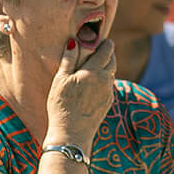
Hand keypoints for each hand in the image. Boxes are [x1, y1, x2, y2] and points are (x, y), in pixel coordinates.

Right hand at [45, 36, 115, 152]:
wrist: (71, 134)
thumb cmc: (62, 106)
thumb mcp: (61, 81)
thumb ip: (68, 60)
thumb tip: (74, 42)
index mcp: (94, 71)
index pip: (106, 51)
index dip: (106, 44)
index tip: (105, 40)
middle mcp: (105, 81)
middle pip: (112, 61)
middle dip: (109, 54)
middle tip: (103, 50)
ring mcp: (108, 93)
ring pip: (112, 74)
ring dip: (107, 68)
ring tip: (98, 66)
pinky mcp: (108, 104)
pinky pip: (109, 87)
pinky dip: (105, 81)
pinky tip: (96, 84)